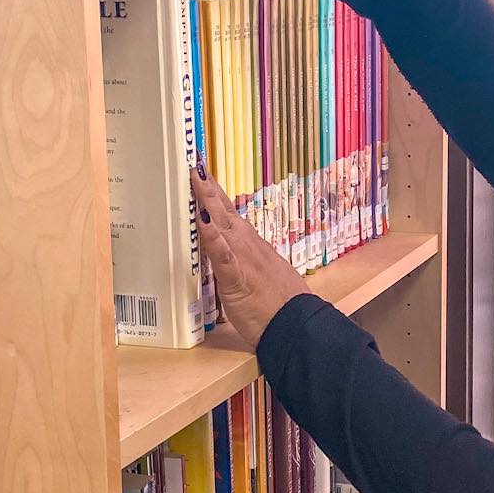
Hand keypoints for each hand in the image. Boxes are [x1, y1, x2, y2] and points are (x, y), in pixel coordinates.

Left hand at [193, 168, 309, 349]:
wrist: (298, 327)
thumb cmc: (282, 310)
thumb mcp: (263, 283)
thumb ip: (246, 269)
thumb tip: (236, 264)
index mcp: (253, 250)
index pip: (231, 217)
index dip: (216, 197)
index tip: (205, 176)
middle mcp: (249, 249)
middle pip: (225, 213)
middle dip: (209, 189)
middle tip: (195, 165)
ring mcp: (244, 261)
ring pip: (223, 226)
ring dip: (208, 202)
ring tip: (196, 178)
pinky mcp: (238, 280)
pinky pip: (223, 256)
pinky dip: (213, 237)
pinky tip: (203, 221)